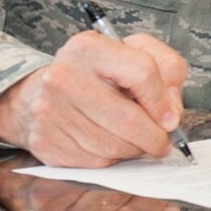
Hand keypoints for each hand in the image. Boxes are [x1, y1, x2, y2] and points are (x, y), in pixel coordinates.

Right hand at [0, 29, 189, 167]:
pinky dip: (112, 159)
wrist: (39, 92)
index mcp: (89, 48)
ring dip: (134, 150)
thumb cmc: (97, 74)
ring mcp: (50, 111)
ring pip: (113, 146)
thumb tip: (171, 115)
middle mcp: (64, 77)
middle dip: (154, 137)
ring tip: (135, 141)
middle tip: (162, 142)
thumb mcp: (134, 54)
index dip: (163, 100)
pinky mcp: (45, 141)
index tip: (171, 118)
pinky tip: (110, 145)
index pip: (142, 72)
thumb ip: (166, 72)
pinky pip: (94, 162)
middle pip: (129, 119)